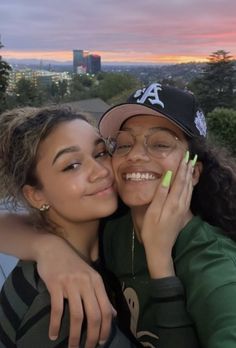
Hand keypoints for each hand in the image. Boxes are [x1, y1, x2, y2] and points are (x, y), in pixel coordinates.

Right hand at [35, 234, 115, 347]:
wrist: (53, 248)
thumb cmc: (73, 263)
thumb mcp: (90, 276)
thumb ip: (101, 294)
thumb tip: (112, 314)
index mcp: (97, 281)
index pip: (106, 309)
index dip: (106, 328)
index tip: (101, 342)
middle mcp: (86, 283)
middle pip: (94, 315)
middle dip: (93, 336)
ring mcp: (71, 283)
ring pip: (77, 315)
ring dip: (75, 335)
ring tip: (73, 347)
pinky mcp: (55, 284)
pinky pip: (57, 309)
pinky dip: (55, 325)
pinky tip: (53, 335)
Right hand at [141, 156, 193, 277]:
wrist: (160, 248)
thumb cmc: (151, 231)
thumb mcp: (152, 212)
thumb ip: (160, 194)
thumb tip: (167, 176)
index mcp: (173, 203)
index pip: (179, 181)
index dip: (182, 168)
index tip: (184, 156)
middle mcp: (181, 205)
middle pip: (186, 183)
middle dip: (188, 169)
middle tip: (189, 156)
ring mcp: (183, 209)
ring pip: (189, 189)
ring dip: (190, 176)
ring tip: (191, 165)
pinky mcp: (183, 213)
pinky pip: (189, 195)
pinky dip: (190, 185)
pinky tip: (189, 182)